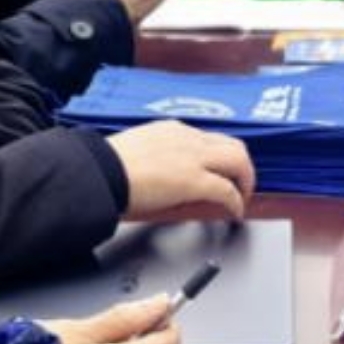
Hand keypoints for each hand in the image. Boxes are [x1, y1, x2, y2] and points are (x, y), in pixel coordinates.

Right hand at [106, 119, 255, 221]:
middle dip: (241, 166)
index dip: (217, 157)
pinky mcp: (196, 181)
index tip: (217, 170)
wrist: (98, 174)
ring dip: (245, 180)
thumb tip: (162, 175)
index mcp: (170, 130)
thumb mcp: (136, 153)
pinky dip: (235, 202)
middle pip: (233, 145)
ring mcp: (193, 158)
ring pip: (238, 161)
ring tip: (242, 197)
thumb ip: (156, 158)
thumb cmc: (105, 168)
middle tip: (239, 184)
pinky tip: (234, 212)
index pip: (207, 139)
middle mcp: (187, 138)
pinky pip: (227, 191)